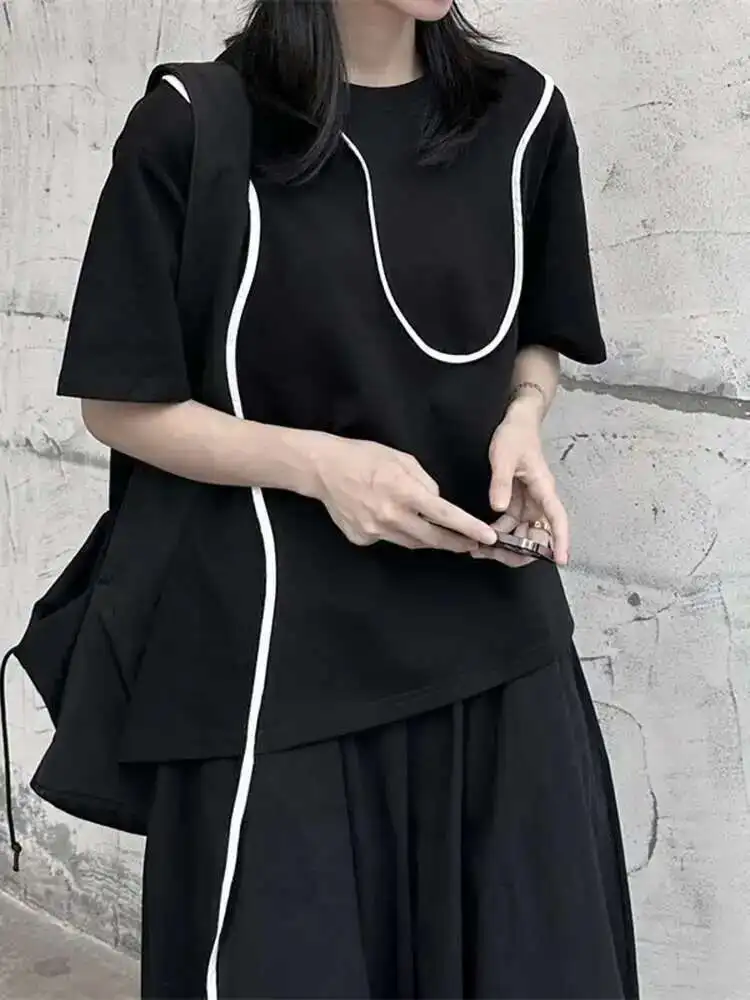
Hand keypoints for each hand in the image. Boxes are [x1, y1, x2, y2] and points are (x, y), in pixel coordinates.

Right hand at [311, 436, 497, 552]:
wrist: (322, 469)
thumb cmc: (363, 456)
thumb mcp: (401, 459)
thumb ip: (425, 483)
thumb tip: (438, 502)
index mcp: (404, 492)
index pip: (445, 515)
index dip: (468, 528)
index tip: (486, 537)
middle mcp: (391, 516)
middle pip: (432, 538)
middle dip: (456, 542)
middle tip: (471, 544)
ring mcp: (374, 530)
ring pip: (412, 542)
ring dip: (429, 539)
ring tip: (441, 535)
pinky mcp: (361, 538)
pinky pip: (388, 539)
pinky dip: (397, 532)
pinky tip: (390, 518)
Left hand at [478, 400, 569, 565]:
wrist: (517, 423)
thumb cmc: (516, 436)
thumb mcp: (503, 457)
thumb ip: (501, 483)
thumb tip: (500, 508)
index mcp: (543, 489)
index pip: (557, 519)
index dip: (561, 540)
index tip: (561, 560)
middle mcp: (540, 501)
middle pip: (539, 536)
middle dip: (520, 551)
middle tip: (493, 555)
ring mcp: (529, 504)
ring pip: (523, 535)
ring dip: (505, 546)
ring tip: (478, 549)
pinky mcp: (518, 504)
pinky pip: (511, 526)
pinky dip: (498, 534)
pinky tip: (481, 538)